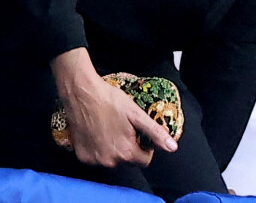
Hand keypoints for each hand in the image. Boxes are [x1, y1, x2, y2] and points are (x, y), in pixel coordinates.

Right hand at [50, 47, 178, 167]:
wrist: (82, 93)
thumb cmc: (109, 100)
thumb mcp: (136, 113)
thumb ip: (155, 132)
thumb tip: (172, 147)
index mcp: (126, 152)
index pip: (144, 161)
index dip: (146, 147)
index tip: (139, 134)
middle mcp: (110, 161)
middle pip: (127, 161)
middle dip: (128, 147)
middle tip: (124, 128)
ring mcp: (94, 161)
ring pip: (111, 160)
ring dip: (113, 149)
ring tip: (110, 128)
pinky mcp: (82, 156)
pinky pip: (95, 157)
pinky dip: (98, 148)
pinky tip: (97, 133)